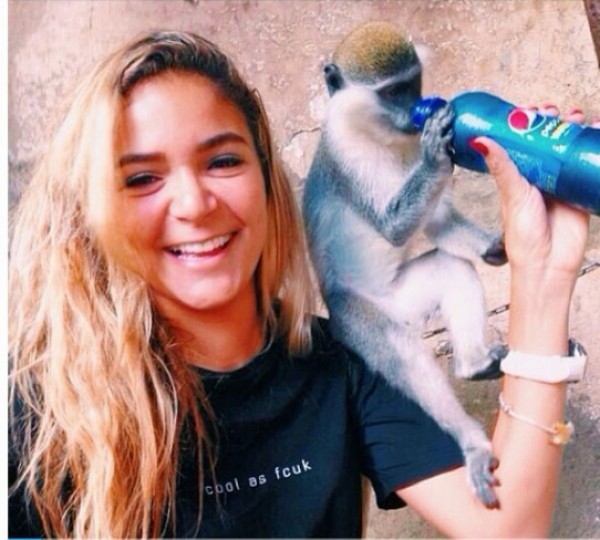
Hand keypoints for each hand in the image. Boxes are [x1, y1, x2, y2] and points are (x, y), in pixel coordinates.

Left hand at [471, 106, 591, 280]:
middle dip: (554, 122)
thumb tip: (480, 140)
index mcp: (517, 176)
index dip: (527, 124)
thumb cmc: (523, 234)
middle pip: (548, 140)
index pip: (522, 142)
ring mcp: (561, 182)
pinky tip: (596, 131)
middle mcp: (539, 176)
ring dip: (574, 129)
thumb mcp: (512, 193)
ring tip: (576, 117)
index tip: (531, 110)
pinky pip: (587, 164)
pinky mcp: (580, 191)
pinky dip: (593, 146)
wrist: (548, 263)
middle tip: (555, 112)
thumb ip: (501, 166)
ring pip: (569, 149)